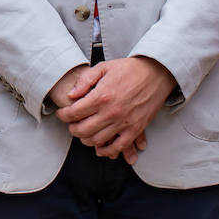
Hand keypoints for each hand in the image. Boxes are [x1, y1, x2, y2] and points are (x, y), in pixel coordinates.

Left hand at [54, 56, 175, 162]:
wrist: (156, 73)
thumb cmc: (129, 69)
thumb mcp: (103, 67)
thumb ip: (85, 81)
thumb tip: (71, 95)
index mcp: (101, 96)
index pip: (74, 112)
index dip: (64, 115)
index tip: (62, 114)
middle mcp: (111, 112)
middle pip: (83, 130)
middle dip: (72, 129)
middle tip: (71, 124)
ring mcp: (124, 122)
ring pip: (97, 140)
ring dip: (86, 139)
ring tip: (83, 133)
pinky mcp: (135, 129)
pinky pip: (118, 147)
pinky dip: (107, 151)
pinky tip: (100, 148)